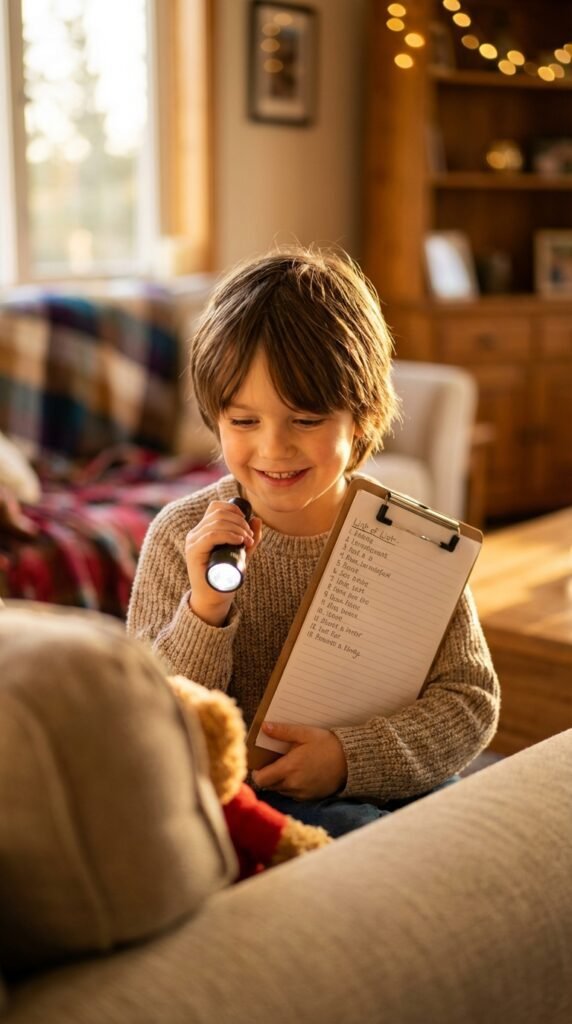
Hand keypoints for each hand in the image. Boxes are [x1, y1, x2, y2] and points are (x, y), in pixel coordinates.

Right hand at [184, 500, 261, 625]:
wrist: (214, 598)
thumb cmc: (226, 576)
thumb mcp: (241, 554)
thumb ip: (249, 539)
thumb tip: (257, 519)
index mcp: (204, 530)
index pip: (216, 507)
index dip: (234, 509)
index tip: (247, 523)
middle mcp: (196, 533)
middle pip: (218, 513)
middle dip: (240, 521)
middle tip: (250, 536)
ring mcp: (193, 542)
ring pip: (216, 523)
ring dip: (237, 529)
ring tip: (247, 541)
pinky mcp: (194, 552)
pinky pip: (211, 535)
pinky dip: (228, 535)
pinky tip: (238, 541)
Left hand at [252, 723, 346, 800]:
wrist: (350, 761)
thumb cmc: (327, 744)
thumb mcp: (305, 733)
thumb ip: (283, 731)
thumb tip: (264, 727)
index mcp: (289, 768)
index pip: (261, 779)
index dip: (257, 773)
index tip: (259, 764)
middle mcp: (293, 784)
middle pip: (269, 786)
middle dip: (268, 776)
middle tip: (274, 763)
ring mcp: (301, 793)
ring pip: (280, 790)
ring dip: (279, 781)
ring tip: (288, 767)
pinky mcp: (310, 797)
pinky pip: (292, 795)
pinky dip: (291, 787)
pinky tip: (299, 775)